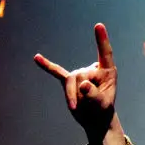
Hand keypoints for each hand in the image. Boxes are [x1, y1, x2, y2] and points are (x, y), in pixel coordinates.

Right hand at [34, 23, 116, 137]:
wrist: (94, 119)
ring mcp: (80, 73)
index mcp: (107, 71)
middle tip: (89, 105)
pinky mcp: (69, 80)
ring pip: (70, 80)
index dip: (101, 40)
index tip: (98, 25)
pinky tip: (37, 58)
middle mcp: (93, 69)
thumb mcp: (102, 104)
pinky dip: (47, 66)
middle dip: (82, 93)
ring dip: (71, 96)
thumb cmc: (102, 110)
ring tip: (76, 108)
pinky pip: (57, 72)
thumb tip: (83, 85)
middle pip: (81, 75)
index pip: (105, 53)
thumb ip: (94, 95)